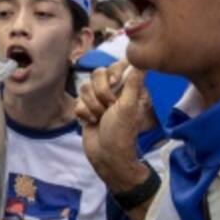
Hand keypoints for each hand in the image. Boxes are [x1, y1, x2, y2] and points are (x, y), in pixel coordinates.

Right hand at [75, 61, 156, 191]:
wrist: (106, 156)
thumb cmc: (121, 133)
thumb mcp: (129, 107)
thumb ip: (133, 83)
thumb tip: (142, 63)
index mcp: (128, 87)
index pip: (115, 65)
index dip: (111, 74)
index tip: (115, 85)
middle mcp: (114, 91)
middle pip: (96, 74)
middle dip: (100, 94)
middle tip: (108, 108)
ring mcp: (99, 99)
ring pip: (84, 87)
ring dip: (91, 105)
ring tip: (100, 118)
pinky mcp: (87, 109)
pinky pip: (77, 100)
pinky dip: (83, 113)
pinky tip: (91, 122)